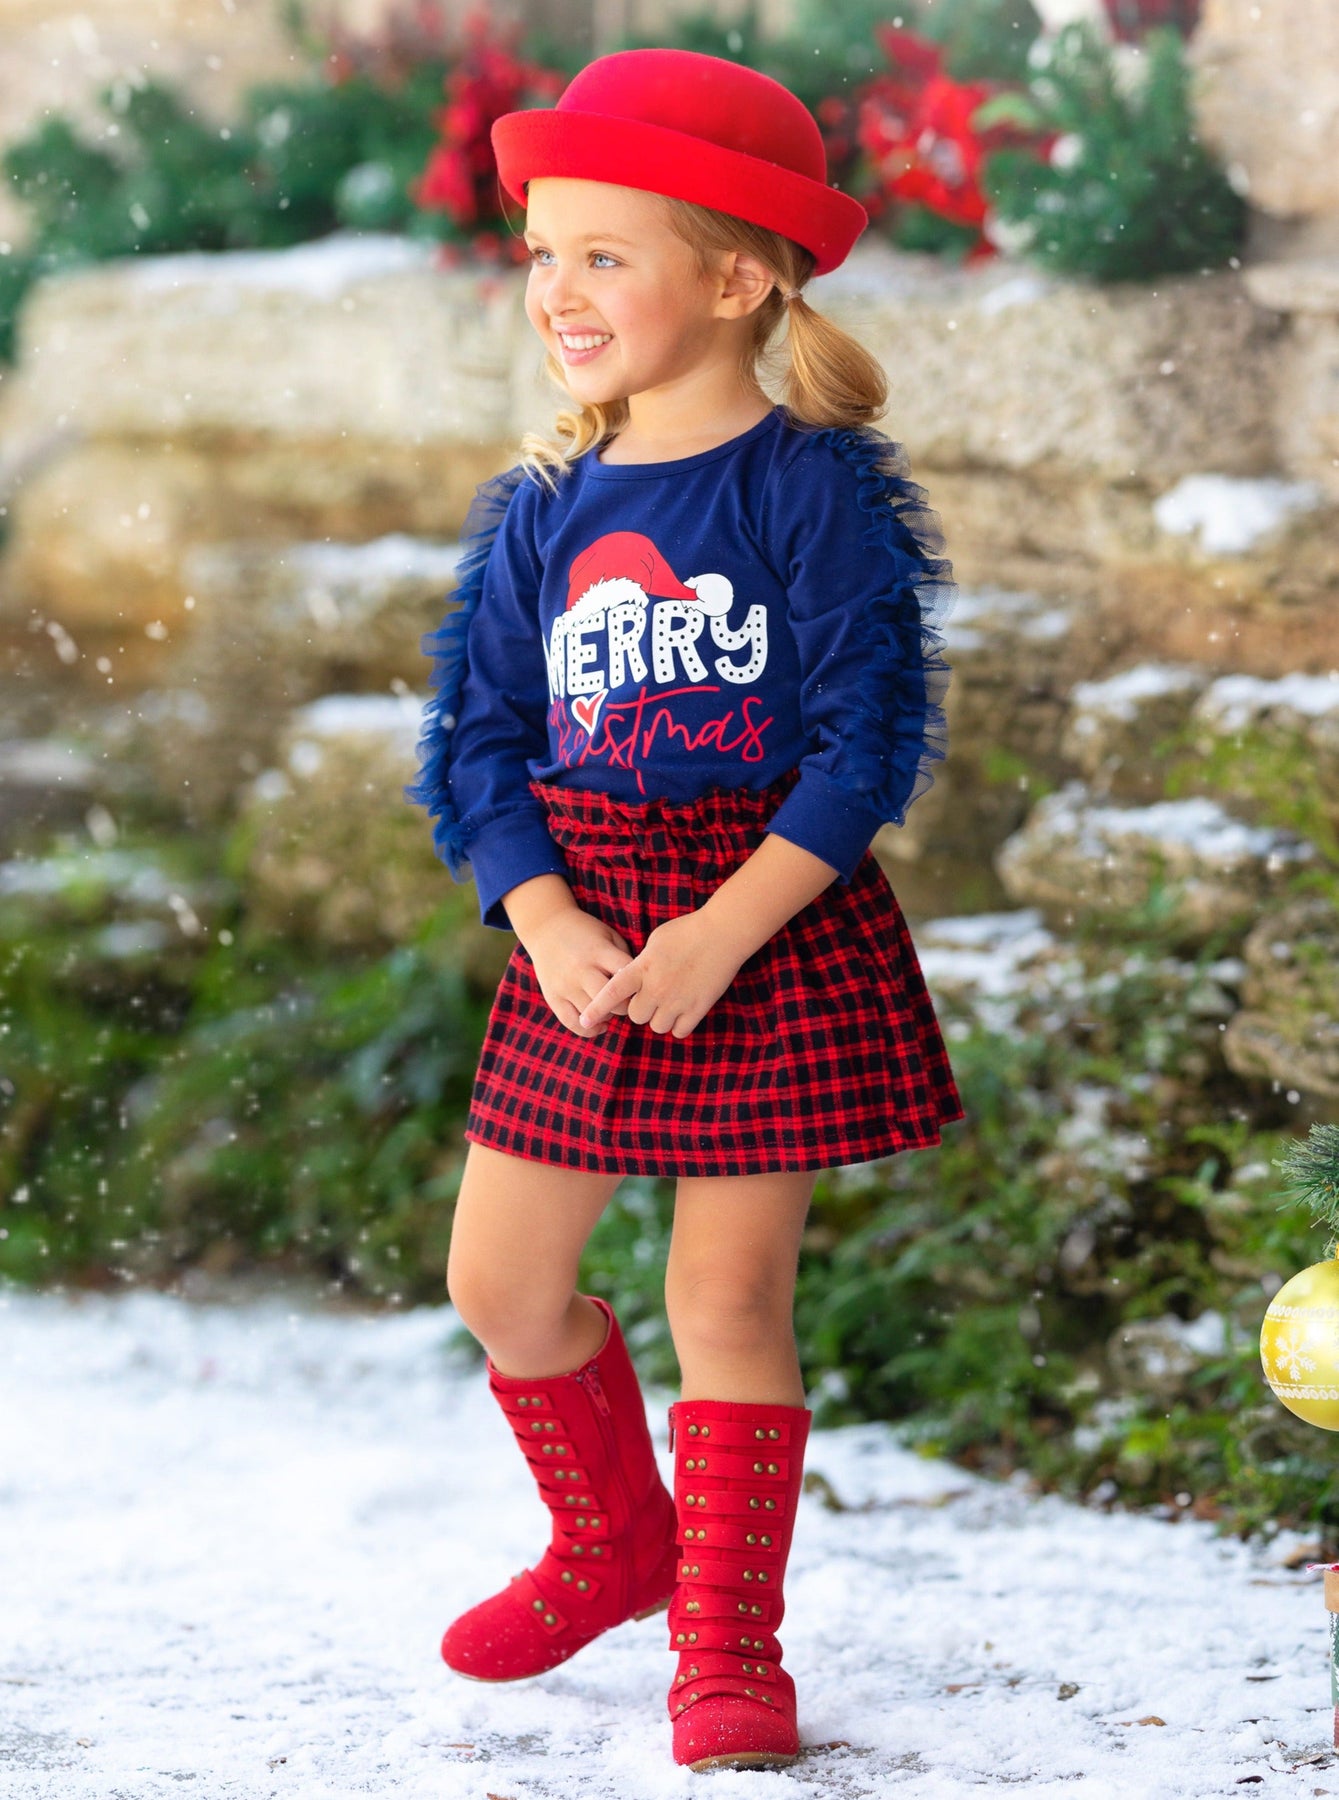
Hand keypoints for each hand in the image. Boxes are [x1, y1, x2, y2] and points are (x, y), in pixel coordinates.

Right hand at [524, 907, 634, 1038]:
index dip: (639, 986)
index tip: (643, 989)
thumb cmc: (586, 933)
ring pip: (593, 1014)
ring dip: (608, 1017)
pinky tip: (600, 1025)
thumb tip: (642, 985)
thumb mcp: (608, 936)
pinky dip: (589, 1030)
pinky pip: (572, 1022)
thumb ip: (624, 958)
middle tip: (628, 1003)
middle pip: (611, 1000)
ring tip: (613, 1010)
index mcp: (599, 952)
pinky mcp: (553, 997)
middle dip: (625, 1006)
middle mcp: (581, 969)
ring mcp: (565, 985)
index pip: (626, 976)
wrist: (546, 926)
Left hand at [578, 909, 747, 1038]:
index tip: (584, 1021)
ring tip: (669, 1002)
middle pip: (635, 1016)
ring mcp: (678, 1000)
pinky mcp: (698, 1008)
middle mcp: (656, 988)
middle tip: (651, 996)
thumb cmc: (688, 930)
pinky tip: (683, 1010)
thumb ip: (641, 963)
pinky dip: (679, 1024)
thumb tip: (635, 977)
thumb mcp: (655, 941)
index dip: (597, 1008)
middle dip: (640, 1009)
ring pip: (657, 1026)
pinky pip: (679, 1031)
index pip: (613, 992)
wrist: (723, 933)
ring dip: (660, 1018)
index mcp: (642, 968)